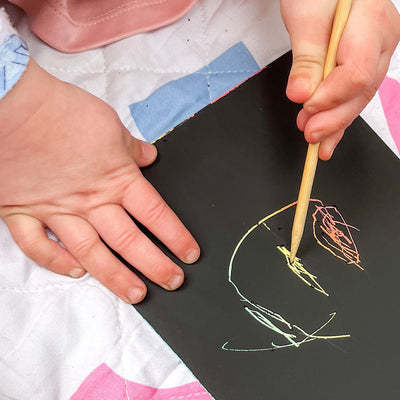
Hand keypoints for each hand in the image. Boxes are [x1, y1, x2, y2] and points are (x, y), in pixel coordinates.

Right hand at [0, 59, 199, 302]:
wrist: (11, 105)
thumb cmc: (62, 111)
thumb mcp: (109, 124)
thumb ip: (131, 147)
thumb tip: (149, 157)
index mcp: (116, 180)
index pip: (155, 215)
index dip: (176, 236)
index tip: (190, 253)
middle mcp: (90, 202)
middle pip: (130, 241)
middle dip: (155, 265)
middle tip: (173, 282)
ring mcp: (56, 211)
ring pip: (91, 252)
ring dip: (115, 277)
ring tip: (136, 294)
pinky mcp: (21, 212)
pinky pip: (38, 246)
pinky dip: (55, 262)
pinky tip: (75, 272)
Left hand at [280, 0, 399, 159]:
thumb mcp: (305, 19)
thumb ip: (306, 59)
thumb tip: (302, 95)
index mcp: (373, 21)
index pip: (356, 72)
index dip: (331, 96)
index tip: (306, 105)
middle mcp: (382, 40)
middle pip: (361, 90)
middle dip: (333, 117)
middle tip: (309, 133)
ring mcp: (376, 54)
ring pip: (358, 97)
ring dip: (333, 121)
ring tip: (312, 135)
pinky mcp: (363, 65)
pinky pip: (353, 95)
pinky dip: (337, 117)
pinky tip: (328, 138)